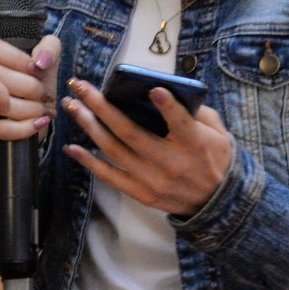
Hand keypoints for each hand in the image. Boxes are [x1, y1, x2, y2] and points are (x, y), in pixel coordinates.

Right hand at [0, 34, 60, 128]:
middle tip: (45, 96)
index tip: (38, 70)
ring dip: (31, 107)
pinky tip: (40, 123)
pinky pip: (2, 129)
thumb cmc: (32, 87)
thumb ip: (49, 48)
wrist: (29, 121)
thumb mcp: (42, 63)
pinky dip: (27, 127)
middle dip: (30, 86)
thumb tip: (41, 62)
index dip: (18, 58)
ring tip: (44, 110)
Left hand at [60, 76, 234, 217]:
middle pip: (130, 132)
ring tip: (71, 106)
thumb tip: (166, 89)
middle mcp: (170, 163)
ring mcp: (153, 180)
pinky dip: (89, 162)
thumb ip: (197, 112)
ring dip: (89, 126)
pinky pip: (110, 177)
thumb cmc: (214, 158)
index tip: (153, 89)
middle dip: (101, 106)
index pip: (181, 123)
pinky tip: (71, 148)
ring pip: (113, 150)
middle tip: (80, 86)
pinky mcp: (142, 194)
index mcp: (194, 144)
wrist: (217, 203)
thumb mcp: (217, 133)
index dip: (167, 107)